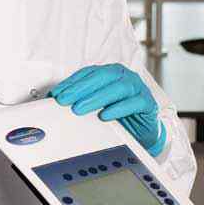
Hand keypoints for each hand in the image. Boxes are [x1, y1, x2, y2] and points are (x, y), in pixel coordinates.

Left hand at [49, 64, 166, 155]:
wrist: (143, 131)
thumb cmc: (118, 114)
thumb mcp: (97, 105)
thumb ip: (81, 99)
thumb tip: (55, 99)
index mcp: (111, 73)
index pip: (88, 73)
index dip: (71, 82)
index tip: (56, 94)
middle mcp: (124, 76)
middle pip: (102, 77)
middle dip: (80, 89)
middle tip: (64, 101)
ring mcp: (138, 88)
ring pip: (118, 88)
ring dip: (96, 98)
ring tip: (79, 109)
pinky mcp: (148, 103)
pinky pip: (134, 103)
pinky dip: (118, 108)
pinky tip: (104, 115)